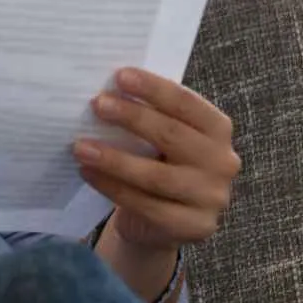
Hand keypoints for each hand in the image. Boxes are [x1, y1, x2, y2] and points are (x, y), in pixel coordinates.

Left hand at [73, 68, 240, 252]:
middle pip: (173, 136)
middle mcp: (222, 162)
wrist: (163, 220)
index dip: (154, 89)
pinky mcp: (194, 227)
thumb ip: (149, 114)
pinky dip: (112, 187)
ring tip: (80, 146)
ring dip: (114, 159)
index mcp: (218, 130)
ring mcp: (211, 198)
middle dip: (132, 117)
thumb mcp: (162, 136)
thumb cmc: (159, 161)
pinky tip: (87, 172)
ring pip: (157, 176)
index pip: (187, 103)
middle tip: (97, 104)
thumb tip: (108, 89)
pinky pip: (146, 205)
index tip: (120, 76)